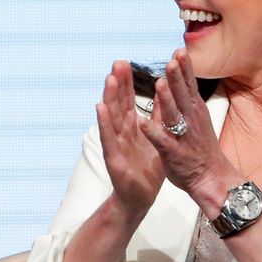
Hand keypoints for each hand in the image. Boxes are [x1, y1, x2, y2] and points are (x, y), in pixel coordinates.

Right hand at [96, 61, 164, 217]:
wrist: (141, 198)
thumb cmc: (147, 168)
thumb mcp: (157, 137)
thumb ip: (158, 116)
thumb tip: (162, 91)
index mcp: (132, 127)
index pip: (127, 100)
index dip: (126, 82)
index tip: (124, 63)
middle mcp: (121, 132)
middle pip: (118, 104)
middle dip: (117, 84)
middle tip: (117, 63)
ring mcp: (115, 144)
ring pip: (112, 118)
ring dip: (109, 98)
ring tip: (109, 79)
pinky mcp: (113, 159)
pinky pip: (109, 139)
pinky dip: (104, 123)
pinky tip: (100, 109)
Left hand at [139, 49, 238, 209]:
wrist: (212, 178)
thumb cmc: (201, 147)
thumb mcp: (197, 119)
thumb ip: (188, 99)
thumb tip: (183, 76)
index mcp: (195, 110)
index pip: (190, 85)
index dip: (185, 68)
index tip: (180, 50)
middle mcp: (191, 120)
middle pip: (183, 95)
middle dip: (178, 77)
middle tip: (174, 58)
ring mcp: (183, 136)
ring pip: (173, 115)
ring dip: (166, 99)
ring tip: (159, 83)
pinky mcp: (173, 153)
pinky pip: (162, 141)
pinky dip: (153, 132)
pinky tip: (143, 123)